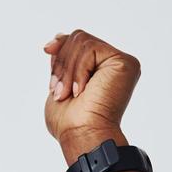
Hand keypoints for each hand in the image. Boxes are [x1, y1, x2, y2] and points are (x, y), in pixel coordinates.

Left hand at [42, 28, 139, 145]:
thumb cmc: (71, 121)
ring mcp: (121, 62)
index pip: (78, 42)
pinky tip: (81, 90)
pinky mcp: (125, 63)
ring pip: (82, 41)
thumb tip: (58, 37)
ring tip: (67, 93)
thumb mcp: (61, 82)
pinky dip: (78, 69)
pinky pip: (90, 48)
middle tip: (59, 91)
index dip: (61, 44)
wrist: (82, 134)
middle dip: (62, 63)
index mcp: (101, 68)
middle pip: (79, 38)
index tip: (47, 51)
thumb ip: (64, 61)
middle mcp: (113, 63)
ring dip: (67, 70)